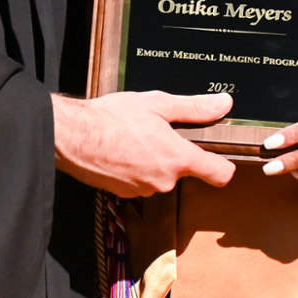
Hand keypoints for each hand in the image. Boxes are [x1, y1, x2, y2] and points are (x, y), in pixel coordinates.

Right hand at [53, 91, 235, 195]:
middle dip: (175, 153)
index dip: (224, 166)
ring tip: (136, 139)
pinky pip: (141, 181)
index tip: (223, 159)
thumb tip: (223, 104)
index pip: (219, 174)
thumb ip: (194, 108)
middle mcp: (164, 180)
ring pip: (161, 175)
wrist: (73, 138)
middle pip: (184, 170)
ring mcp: (143, 189)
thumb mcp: (157, 104)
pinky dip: (136, 168)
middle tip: (159, 132)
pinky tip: (123, 151)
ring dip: (154, 160)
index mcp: (177, 158)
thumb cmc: (111, 118)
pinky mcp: (125, 193)